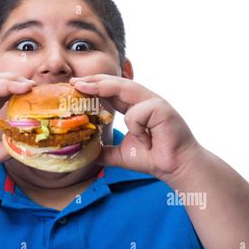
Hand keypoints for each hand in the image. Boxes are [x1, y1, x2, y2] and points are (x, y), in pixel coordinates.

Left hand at [70, 75, 200, 181]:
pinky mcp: (161, 109)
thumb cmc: (152, 157)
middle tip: (74, 81)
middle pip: (116, 83)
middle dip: (93, 80)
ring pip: (125, 89)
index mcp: (133, 106)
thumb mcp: (120, 154)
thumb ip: (104, 151)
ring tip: (83, 87)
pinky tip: (146, 141)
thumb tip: (86, 154)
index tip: (74, 86)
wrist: (175, 168)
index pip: (110, 91)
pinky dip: (136, 128)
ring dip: (102, 86)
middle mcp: (143, 100)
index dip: (93, 87)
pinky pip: (137, 114)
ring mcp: (153, 102)